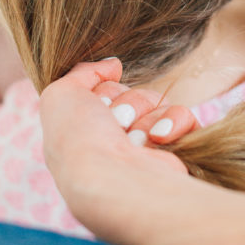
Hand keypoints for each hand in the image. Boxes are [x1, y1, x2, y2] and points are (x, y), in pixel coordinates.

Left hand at [39, 59, 197, 242]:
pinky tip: (158, 137)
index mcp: (90, 133)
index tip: (94, 107)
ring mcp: (148, 149)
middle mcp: (117, 143)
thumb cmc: (79, 140)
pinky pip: (184, 116)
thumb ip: (82, 72)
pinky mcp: (176, 153)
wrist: (112, 179)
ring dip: (144, 115)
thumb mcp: (61, 94)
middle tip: (116, 123)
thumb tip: (113, 66)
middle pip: (133, 94)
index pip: (107, 89)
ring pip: (157, 103)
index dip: (103, 92)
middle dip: (126, 104)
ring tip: (133, 139)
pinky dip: (172, 122)